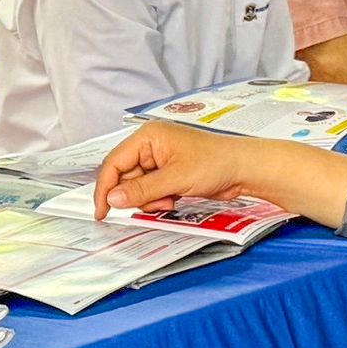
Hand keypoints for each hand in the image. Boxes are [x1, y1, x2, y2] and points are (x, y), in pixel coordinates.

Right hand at [96, 123, 346, 227]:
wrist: (244, 169)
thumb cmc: (215, 164)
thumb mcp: (175, 179)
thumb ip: (141, 190)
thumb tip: (113, 199)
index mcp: (147, 136)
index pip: (114, 163)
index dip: (105, 188)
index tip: (102, 211)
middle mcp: (150, 145)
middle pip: (124, 177)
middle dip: (137, 196)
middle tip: (157, 204)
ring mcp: (159, 159)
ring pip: (137, 187)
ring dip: (150, 200)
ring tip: (171, 200)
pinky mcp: (169, 171)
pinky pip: (151, 190)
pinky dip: (159, 199)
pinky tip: (175, 198)